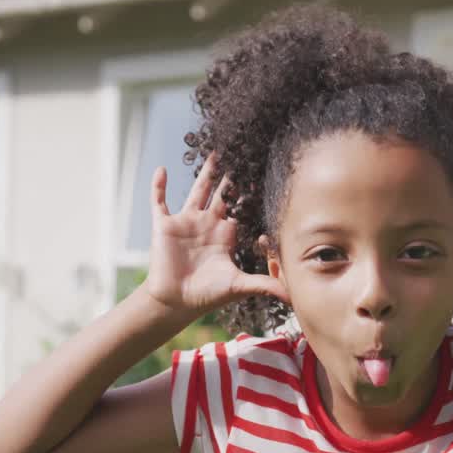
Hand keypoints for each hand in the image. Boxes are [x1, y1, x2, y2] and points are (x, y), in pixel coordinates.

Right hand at [141, 154, 288, 315]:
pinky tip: (161, 169)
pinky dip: (158, 186)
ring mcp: (186, 222)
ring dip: (205, 172)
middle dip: (232, 174)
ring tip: (214, 151)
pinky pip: (159, 201)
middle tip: (243, 150)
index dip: (251, 192)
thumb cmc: (207, 295)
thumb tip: (294, 296)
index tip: (263, 172)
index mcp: (226, 235)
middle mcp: (207, 224)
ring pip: (197, 190)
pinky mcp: (165, 226)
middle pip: (222, 192)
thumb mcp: (239, 286)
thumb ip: (265, 285)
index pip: (241, 207)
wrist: (176, 302)